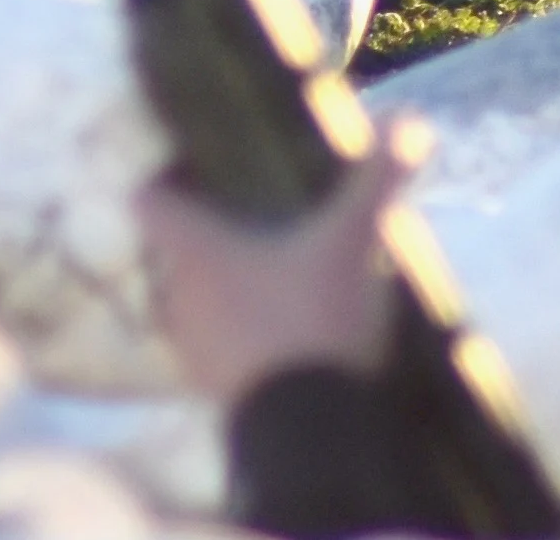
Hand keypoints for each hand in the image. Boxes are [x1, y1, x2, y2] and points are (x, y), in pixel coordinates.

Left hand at [136, 126, 420, 405]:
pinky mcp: (211, 392)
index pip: (145, 199)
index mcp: (193, 245)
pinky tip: (276, 335)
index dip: (162, 181)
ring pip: (187, 300)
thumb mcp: (352, 244)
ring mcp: (190, 346)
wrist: (312, 438)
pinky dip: (231, 337)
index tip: (194, 171)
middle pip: (167, 248)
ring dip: (215, 289)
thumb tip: (415, 121)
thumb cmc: (316, 321)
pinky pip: (210, 349)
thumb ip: (378, 181)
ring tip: (263, 277)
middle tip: (243, 220)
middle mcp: (177, 291)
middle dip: (199, 235)